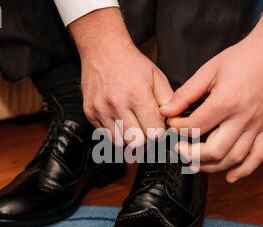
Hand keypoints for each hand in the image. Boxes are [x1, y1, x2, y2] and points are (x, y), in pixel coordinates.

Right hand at [70, 8, 172, 145]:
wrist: (103, 49)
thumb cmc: (131, 63)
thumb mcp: (157, 77)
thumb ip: (168, 101)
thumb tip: (172, 122)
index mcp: (137, 96)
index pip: (153, 132)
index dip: (159, 132)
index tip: (158, 127)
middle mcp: (117, 104)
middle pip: (136, 142)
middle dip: (144, 138)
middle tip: (145, 129)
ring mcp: (101, 110)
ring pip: (119, 142)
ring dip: (128, 138)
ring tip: (132, 125)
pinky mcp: (90, 112)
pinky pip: (104, 134)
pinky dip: (114, 132)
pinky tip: (119, 120)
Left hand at [160, 6, 262, 181]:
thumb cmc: (242, 58)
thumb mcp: (208, 70)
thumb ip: (186, 93)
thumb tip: (166, 110)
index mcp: (226, 102)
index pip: (195, 127)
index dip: (178, 129)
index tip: (172, 123)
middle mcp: (243, 118)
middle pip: (215, 151)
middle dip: (192, 155)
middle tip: (179, 149)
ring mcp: (256, 125)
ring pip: (235, 158)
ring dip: (213, 166)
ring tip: (196, 162)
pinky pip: (258, 156)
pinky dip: (245, 170)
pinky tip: (231, 176)